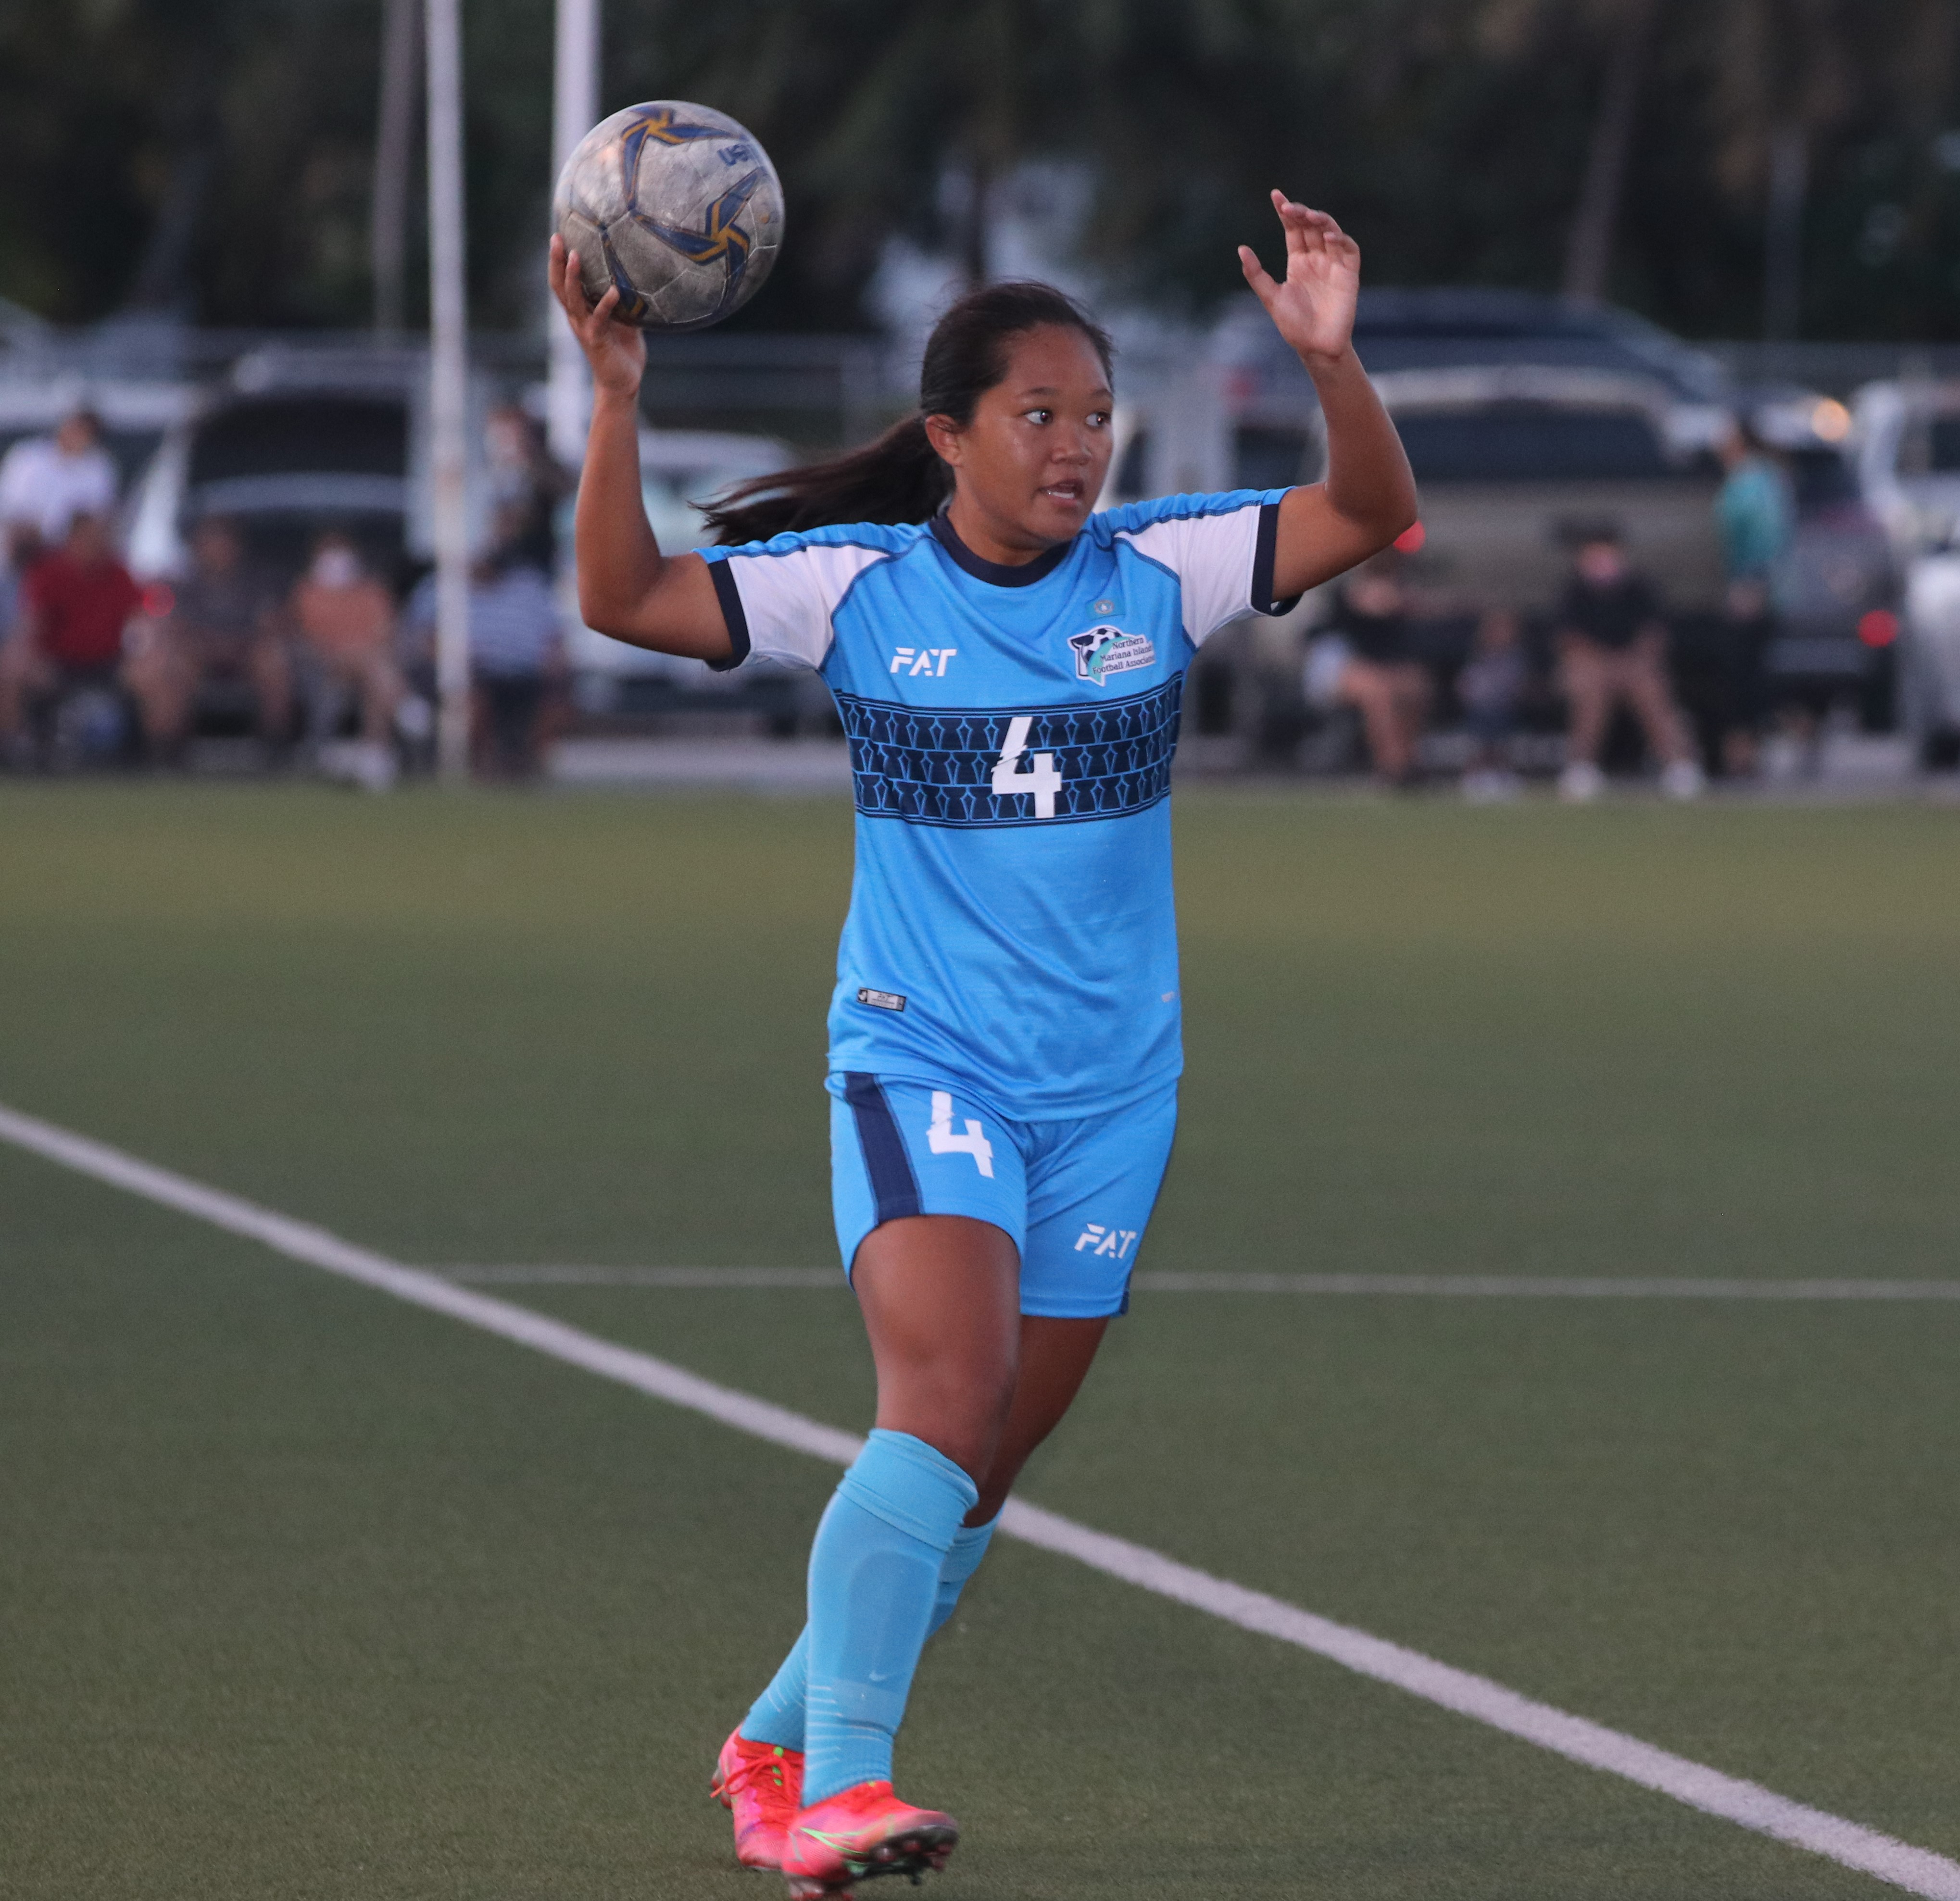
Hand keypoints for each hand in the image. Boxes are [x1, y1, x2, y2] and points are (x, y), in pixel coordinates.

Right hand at [548, 233, 645, 398]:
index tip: (558, 236)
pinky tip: (614, 291)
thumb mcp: (625, 320)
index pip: (562, 282)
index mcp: (580, 311)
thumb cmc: (623, 351)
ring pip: (573, 298)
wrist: (622, 383)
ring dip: (573, 276)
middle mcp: (577, 318)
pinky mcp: (597, 340)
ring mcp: (585, 329)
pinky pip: (599, 318)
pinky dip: (606, 304)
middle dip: (557, 261)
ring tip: (576, 255)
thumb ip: (626, 302)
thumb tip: (639, 279)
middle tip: (557, 238)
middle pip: (559, 285)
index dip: (558, 261)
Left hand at [1239, 190, 1359, 366]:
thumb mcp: (1270, 298)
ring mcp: (1333, 264)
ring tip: (1307, 216)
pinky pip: (1349, 249)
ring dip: (1320, 220)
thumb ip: (1256, 274)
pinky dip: (1340, 239)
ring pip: (1329, 231)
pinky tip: (1328, 236)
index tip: (1276, 196)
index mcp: (1297, 262)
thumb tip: (1241, 248)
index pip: (1292, 229)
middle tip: (1288, 207)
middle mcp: (1316, 258)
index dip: (1286, 212)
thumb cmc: (1293, 325)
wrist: (1316, 347)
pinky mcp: (1349, 273)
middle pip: (1310, 226)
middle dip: (1300, 213)